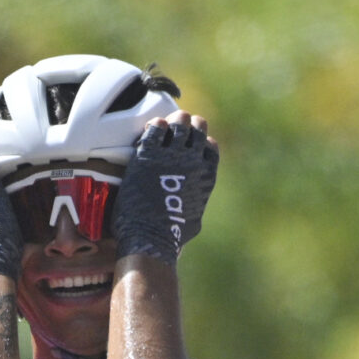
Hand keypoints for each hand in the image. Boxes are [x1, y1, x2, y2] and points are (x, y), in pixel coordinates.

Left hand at [113, 112, 219, 259]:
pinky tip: (152, 129)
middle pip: (197, 128)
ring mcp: (171, 156)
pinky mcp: (148, 155)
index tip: (192, 142)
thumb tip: (193, 210)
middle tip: (180, 125)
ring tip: (166, 124)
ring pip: (178, 124)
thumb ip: (196, 204)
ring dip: (173, 121)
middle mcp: (193, 161)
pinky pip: (155, 129)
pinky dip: (155, 126)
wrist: (150, 236)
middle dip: (189, 124)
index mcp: (206, 175)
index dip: (202, 141)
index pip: (210, 146)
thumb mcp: (194, 220)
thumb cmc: (171, 235)